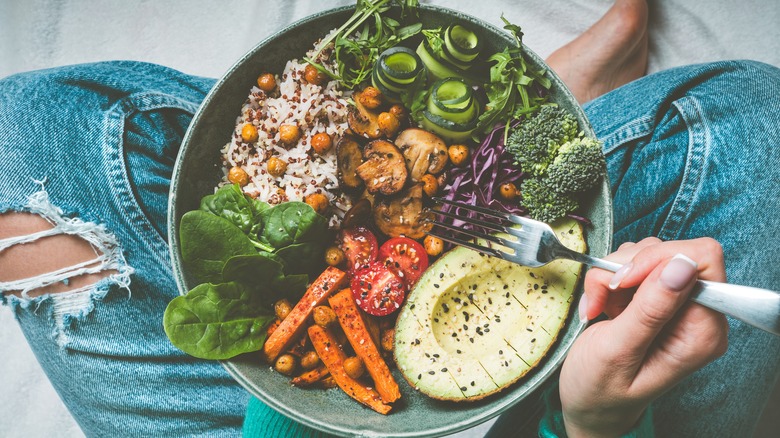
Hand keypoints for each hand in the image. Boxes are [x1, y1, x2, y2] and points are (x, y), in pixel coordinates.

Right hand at [559, 237, 728, 436]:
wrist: (588, 404)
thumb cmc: (601, 389)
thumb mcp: (618, 352)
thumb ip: (651, 309)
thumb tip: (683, 265)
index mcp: (701, 331)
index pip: (702, 261)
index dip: (660, 259)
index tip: (623, 280)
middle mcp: (695, 314)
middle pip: (673, 252)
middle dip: (628, 267)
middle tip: (602, 297)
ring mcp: (674, 304)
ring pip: (649, 253)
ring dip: (613, 274)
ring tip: (599, 306)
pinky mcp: (654, 297)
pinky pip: (634, 264)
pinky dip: (608, 277)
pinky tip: (600, 304)